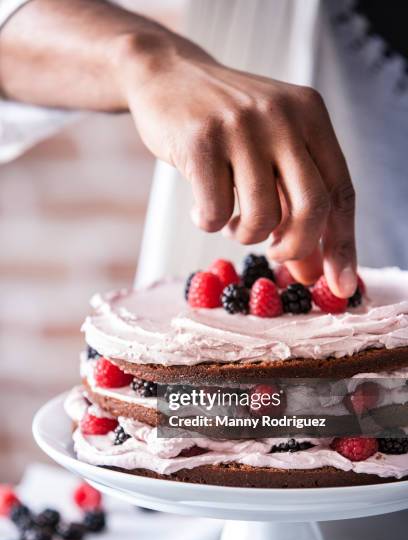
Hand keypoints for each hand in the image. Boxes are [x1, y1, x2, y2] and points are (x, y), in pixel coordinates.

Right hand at [117, 34, 356, 296]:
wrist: (167, 76)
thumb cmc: (224, 124)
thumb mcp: (268, 153)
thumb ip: (292, 205)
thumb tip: (309, 271)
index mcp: (310, 115)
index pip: (340, 190)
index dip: (342, 244)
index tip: (340, 285)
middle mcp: (282, 117)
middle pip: (312, 206)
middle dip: (297, 247)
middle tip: (277, 255)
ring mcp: (241, 126)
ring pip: (261, 215)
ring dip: (245, 234)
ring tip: (231, 221)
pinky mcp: (200, 140)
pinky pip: (215, 212)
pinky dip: (208, 222)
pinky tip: (200, 208)